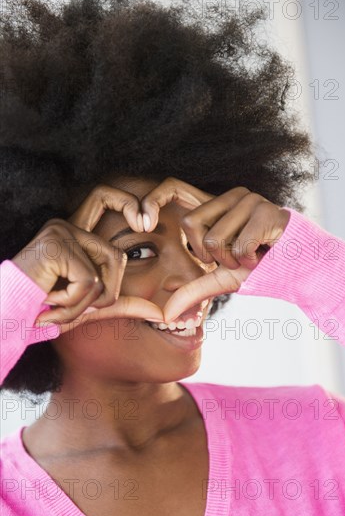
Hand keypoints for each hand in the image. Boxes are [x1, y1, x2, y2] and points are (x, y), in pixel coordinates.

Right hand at [12, 184, 163, 333]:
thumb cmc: (42, 310)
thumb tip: (159, 311)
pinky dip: (73, 303)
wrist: (6, 318)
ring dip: (84, 303)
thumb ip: (120, 304)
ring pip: (103, 274)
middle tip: (79, 307)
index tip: (148, 224)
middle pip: (117, 255)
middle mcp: (66, 226)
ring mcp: (60, 233)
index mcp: (74, 234)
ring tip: (56, 305)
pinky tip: (48, 301)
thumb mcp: (88, 306)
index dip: (127, 202)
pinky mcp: (56, 245)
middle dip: (106, 293)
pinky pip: (88, 281)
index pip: (104, 197)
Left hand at [140, 177, 290, 321]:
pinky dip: (248, 260)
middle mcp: (230, 196)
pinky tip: (263, 254)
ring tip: (251, 255)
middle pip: (191, 225)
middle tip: (232, 256)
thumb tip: (165, 315)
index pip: (171, 188)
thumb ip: (192, 290)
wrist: (298, 270)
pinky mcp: (266, 210)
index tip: (140, 223)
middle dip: (209, 254)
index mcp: (216, 205)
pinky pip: (238, 246)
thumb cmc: (260, 269)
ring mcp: (249, 199)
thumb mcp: (220, 279)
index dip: (152, 200)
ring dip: (232, 260)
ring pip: (214, 239)